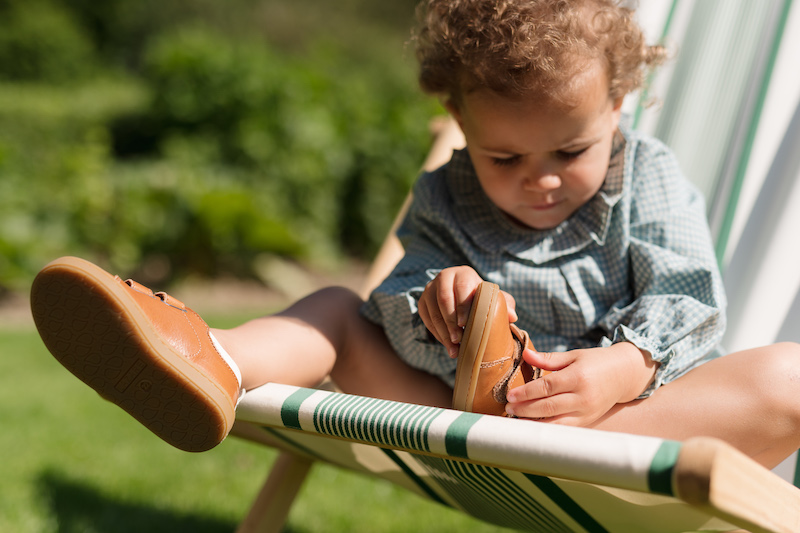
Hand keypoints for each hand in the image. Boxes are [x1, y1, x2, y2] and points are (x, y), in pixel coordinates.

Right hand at [418, 267, 516, 357]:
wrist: (462, 298)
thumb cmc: (481, 299)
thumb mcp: (494, 299)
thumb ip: (505, 304)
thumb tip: (512, 316)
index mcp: (464, 273)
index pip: (462, 286)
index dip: (463, 306)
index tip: (465, 324)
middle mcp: (444, 277)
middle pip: (444, 299)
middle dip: (451, 322)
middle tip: (459, 339)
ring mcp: (430, 289)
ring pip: (433, 312)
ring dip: (443, 332)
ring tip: (454, 347)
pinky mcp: (422, 302)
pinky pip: (426, 319)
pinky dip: (437, 335)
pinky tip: (448, 346)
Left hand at [505, 342, 657, 425]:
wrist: (623, 375)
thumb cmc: (595, 362)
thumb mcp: (574, 356)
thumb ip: (548, 358)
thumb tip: (525, 354)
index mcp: (578, 377)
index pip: (547, 387)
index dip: (526, 392)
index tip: (509, 395)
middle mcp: (583, 397)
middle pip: (548, 406)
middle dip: (525, 409)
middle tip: (507, 408)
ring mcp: (586, 412)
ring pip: (555, 423)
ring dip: (533, 423)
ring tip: (515, 419)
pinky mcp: (587, 422)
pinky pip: (564, 429)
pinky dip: (547, 430)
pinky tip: (532, 427)